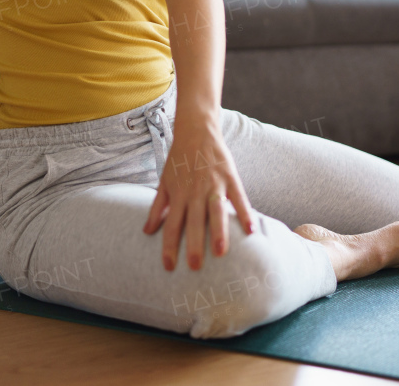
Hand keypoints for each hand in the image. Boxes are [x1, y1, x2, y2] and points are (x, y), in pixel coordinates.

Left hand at [142, 115, 256, 271]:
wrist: (196, 130)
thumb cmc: (178, 160)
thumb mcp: (164, 182)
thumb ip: (157, 207)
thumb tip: (147, 232)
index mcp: (177, 195)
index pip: (171, 226)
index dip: (169, 247)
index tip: (169, 268)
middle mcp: (194, 192)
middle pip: (193, 222)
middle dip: (193, 245)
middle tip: (194, 267)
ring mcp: (213, 184)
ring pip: (215, 211)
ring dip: (218, 232)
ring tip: (221, 253)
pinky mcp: (230, 177)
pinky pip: (238, 198)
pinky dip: (245, 213)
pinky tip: (252, 230)